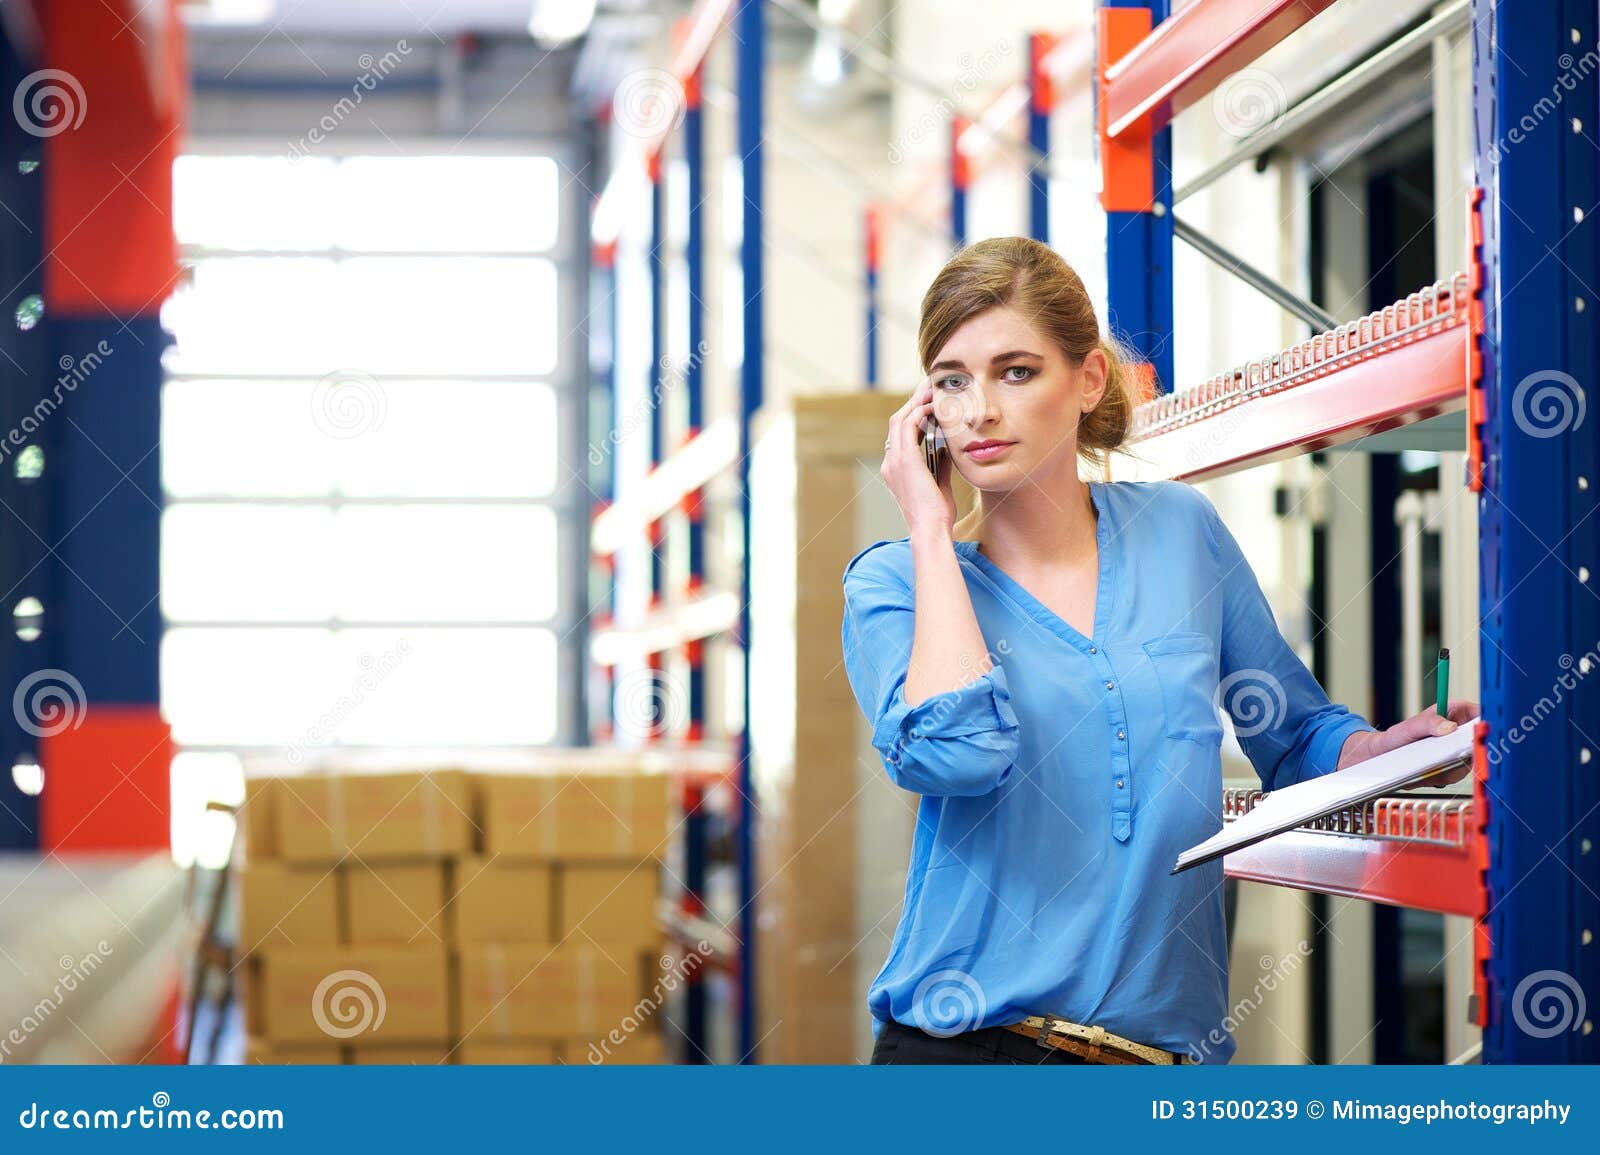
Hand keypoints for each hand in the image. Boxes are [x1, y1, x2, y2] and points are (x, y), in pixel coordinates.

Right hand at [881, 377, 955, 539]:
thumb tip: (946, 447)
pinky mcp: (904, 459)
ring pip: (900, 419)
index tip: (931, 403)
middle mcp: (890, 463)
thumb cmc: (937, 514)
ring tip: (932, 388)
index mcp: (895, 470)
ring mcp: (894, 460)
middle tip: (930, 386)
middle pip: (898, 421)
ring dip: (916, 402)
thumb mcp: (940, 484)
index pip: (902, 434)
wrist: (931, 530)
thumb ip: (940, 464)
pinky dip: (920, 412)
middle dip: (914, 402)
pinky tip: (934, 406)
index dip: (915, 416)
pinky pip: (908, 425)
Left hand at [1334, 698, 1478, 778]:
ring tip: (1430, 766)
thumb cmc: (1396, 736)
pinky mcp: (1453, 766)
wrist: (1382, 757)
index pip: (1481, 714)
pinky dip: (1443, 777)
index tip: (1478, 736)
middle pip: (1480, 742)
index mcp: (1455, 711)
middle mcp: (1460, 731)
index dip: (1485, 725)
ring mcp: (1458, 749)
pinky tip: (1427, 774)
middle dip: (1467, 752)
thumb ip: (1428, 723)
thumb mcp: (1409, 727)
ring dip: (1452, 768)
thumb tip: (1449, 727)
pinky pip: (1457, 774)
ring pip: (1470, 761)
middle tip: (1451, 756)